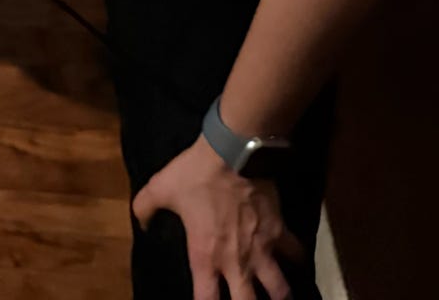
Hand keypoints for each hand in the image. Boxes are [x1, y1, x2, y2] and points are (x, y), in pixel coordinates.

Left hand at [131, 137, 302, 299]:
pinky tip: (295, 262)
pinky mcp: (280, 231)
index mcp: (205, 256)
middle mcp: (236, 262)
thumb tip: (141, 224)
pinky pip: (295, 253)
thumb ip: (145, 209)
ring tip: (278, 299)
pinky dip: (296, 260)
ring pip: (279, 289)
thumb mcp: (160, 189)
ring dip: (279, 296)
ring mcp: (262, 249)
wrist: (233, 153)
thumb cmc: (195, 174)